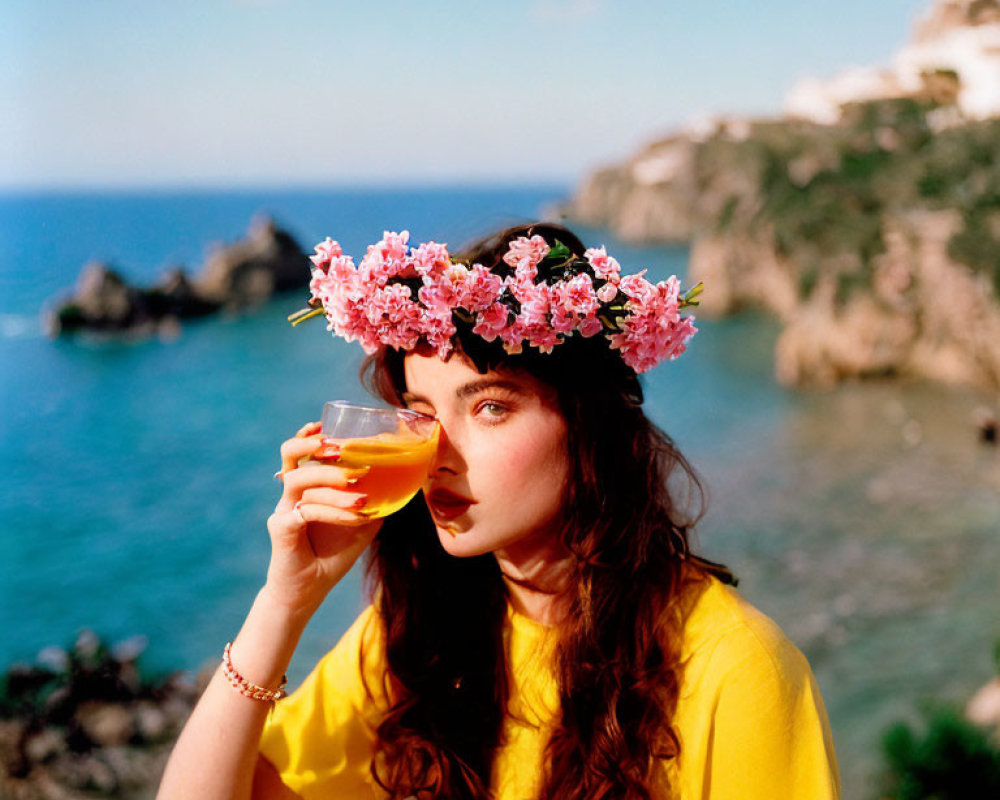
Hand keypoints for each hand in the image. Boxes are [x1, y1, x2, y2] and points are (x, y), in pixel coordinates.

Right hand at [264, 421, 380, 617]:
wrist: (309, 590)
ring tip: (361, 491)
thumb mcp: (362, 523)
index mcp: (305, 488)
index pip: (299, 452)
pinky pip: (307, 511)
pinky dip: (335, 511)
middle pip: (290, 455)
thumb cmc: (333, 553)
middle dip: (315, 447)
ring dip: (332, 481)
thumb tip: (402, 485)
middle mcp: (290, 495)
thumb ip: (375, 502)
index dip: (308, 436)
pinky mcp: (281, 529)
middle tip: (343, 450)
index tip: (324, 425)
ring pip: (300, 481)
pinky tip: (356, 516)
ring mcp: (283, 510)